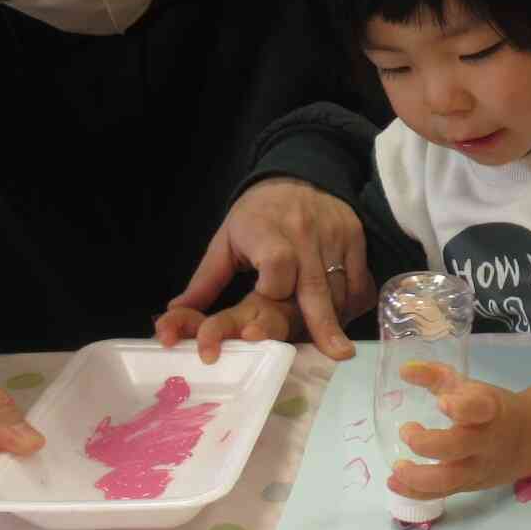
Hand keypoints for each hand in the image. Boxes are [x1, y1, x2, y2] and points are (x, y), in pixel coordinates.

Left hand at [158, 177, 366, 361]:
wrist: (298, 176)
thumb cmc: (255, 216)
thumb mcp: (225, 242)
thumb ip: (204, 284)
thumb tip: (172, 319)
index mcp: (265, 230)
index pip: (277, 265)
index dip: (275, 290)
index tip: (262, 312)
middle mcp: (304, 233)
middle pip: (315, 284)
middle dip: (325, 321)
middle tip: (337, 353)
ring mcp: (334, 235)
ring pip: (339, 288)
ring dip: (334, 319)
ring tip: (333, 345)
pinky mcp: (355, 238)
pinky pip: (358, 280)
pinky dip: (351, 304)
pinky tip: (342, 319)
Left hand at [387, 359, 530, 500]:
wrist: (529, 440)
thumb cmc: (493, 409)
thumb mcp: (473, 388)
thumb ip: (437, 376)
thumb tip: (404, 370)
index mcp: (490, 411)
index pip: (479, 410)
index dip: (461, 407)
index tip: (441, 402)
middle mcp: (485, 442)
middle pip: (458, 448)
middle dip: (426, 443)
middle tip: (406, 429)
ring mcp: (477, 468)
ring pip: (448, 480)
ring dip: (416, 476)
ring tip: (396, 466)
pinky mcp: (468, 485)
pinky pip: (440, 494)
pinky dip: (414, 492)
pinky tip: (393, 483)